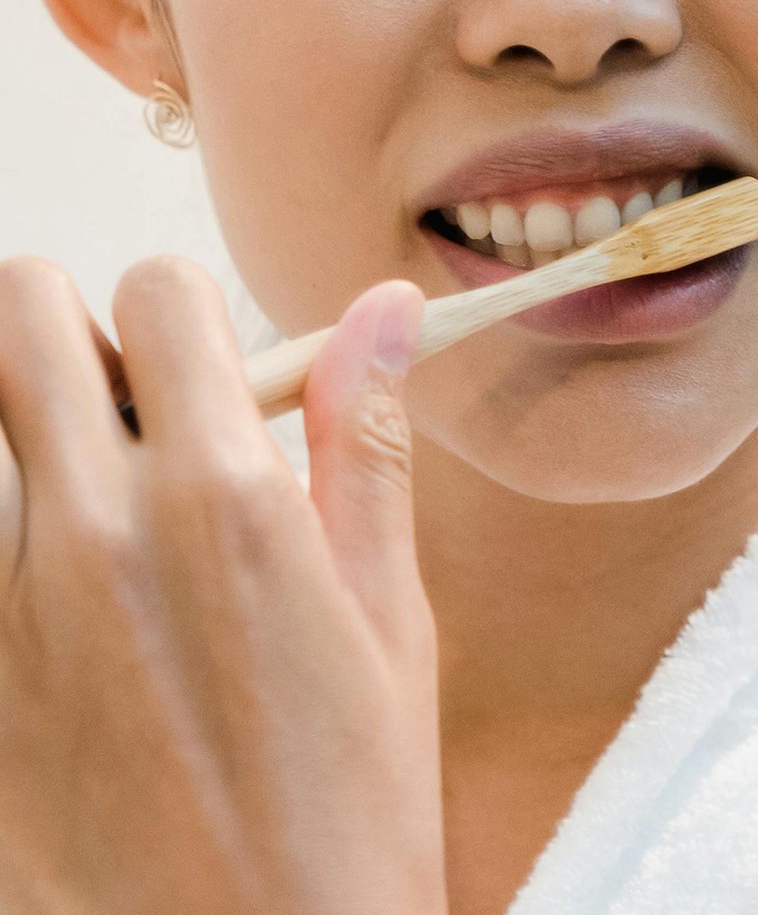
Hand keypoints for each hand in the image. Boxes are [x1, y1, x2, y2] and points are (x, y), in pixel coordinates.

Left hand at [0, 256, 446, 914]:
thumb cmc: (347, 800)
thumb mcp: (386, 610)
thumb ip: (365, 438)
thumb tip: (385, 309)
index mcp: (224, 501)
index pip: (162, 290)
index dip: (195, 309)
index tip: (216, 364)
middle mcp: (94, 532)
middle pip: (19, 312)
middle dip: (82, 330)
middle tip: (142, 406)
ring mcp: (2, 602)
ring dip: (30, 427)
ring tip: (103, 502)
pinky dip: (8, 524)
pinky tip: (70, 596)